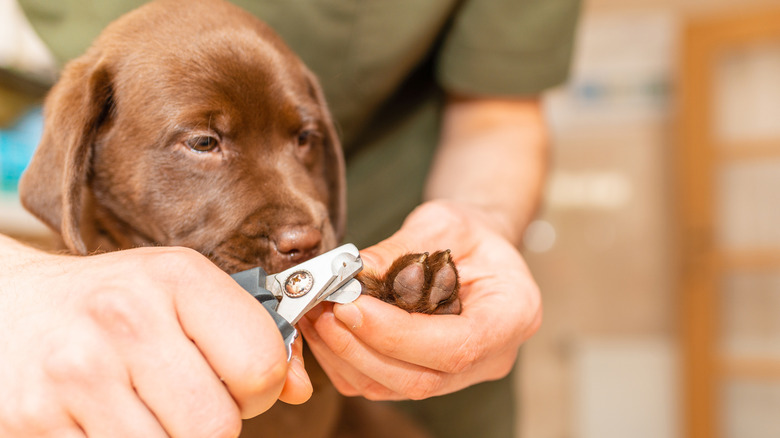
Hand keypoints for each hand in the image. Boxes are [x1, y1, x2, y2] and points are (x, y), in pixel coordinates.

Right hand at [0, 239, 311, 436]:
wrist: (9, 306)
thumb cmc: (112, 303)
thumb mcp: (180, 293)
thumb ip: (248, 335)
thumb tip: (299, 389)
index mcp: (177, 279)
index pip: (262, 365)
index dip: (258, 388)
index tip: (236, 383)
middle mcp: (126, 320)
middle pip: (217, 426)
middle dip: (212, 424)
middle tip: (185, 401)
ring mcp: (77, 374)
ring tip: (145, 408)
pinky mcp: (35, 423)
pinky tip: (107, 421)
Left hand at [298, 201, 540, 399]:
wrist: (476, 248)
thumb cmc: (470, 233)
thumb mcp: (444, 222)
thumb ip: (402, 248)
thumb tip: (353, 272)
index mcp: (512, 315)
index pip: (456, 347)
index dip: (399, 335)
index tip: (352, 307)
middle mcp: (490, 357)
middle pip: (422, 379)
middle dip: (363, 348)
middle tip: (325, 310)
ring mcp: (459, 375)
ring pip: (394, 389)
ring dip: (346, 356)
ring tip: (316, 314)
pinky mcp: (426, 376)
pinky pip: (380, 385)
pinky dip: (344, 360)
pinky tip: (324, 327)